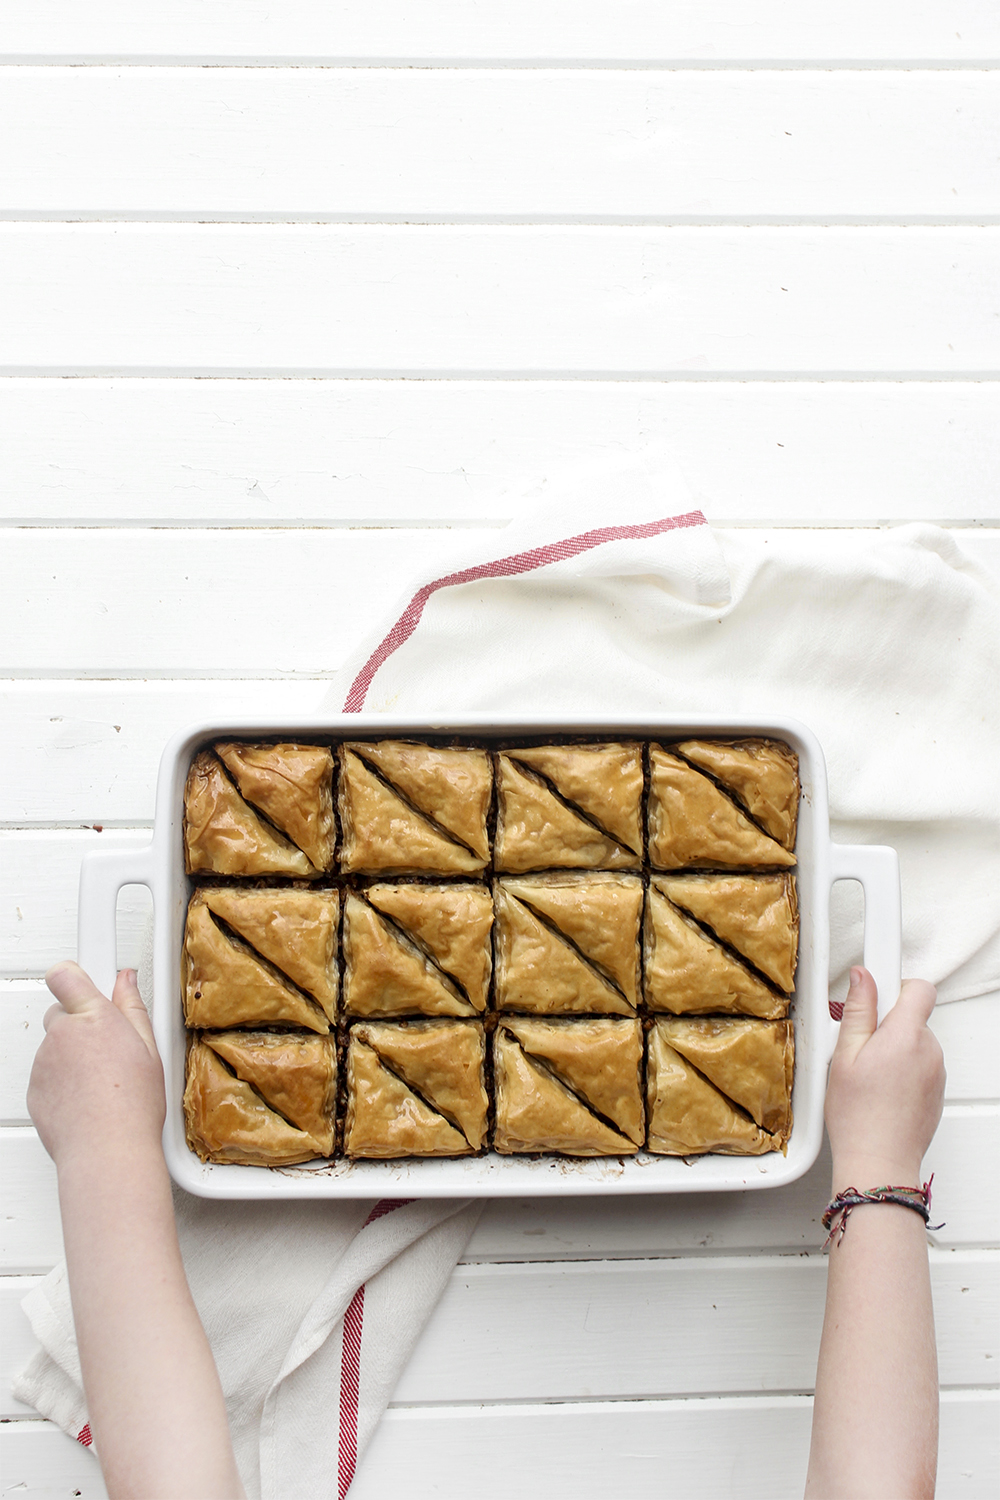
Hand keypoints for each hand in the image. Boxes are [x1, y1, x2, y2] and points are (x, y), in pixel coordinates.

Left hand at [27, 962, 165, 1170]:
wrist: (106, 1150)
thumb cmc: (132, 1105)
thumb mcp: (150, 1049)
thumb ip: (133, 1007)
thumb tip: (126, 981)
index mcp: (94, 1017)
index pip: (68, 974)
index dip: (75, 974)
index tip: (81, 970)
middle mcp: (63, 1034)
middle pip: (62, 1013)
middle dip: (80, 1024)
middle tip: (109, 1047)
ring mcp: (44, 1062)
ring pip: (55, 1047)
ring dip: (73, 1057)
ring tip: (102, 1081)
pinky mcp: (34, 1089)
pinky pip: (47, 1075)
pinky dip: (62, 1082)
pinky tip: (87, 1098)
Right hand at [825, 967, 944, 1190]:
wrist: (880, 1162)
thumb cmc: (860, 1116)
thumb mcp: (844, 1056)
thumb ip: (858, 1011)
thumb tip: (863, 978)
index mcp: (906, 1035)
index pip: (916, 986)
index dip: (894, 978)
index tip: (879, 966)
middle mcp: (929, 1050)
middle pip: (911, 1014)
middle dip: (885, 1021)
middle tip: (858, 1043)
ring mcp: (936, 1071)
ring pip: (914, 1040)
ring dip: (893, 1047)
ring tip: (866, 1072)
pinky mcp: (936, 1089)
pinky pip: (919, 1063)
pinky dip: (901, 1068)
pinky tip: (879, 1088)